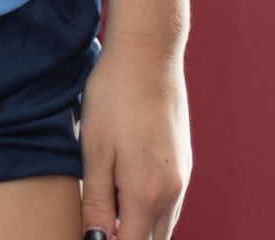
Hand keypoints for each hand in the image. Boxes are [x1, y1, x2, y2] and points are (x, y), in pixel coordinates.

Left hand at [76, 37, 190, 239]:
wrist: (148, 52)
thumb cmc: (115, 96)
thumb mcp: (94, 150)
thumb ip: (97, 202)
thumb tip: (96, 239)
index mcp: (148, 194)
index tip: (89, 232)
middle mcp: (172, 192)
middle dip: (126, 238)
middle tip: (97, 222)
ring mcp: (182, 177)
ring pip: (164, 225)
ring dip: (139, 227)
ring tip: (108, 207)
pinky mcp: (184, 162)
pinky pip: (170, 204)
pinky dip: (150, 210)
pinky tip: (126, 189)